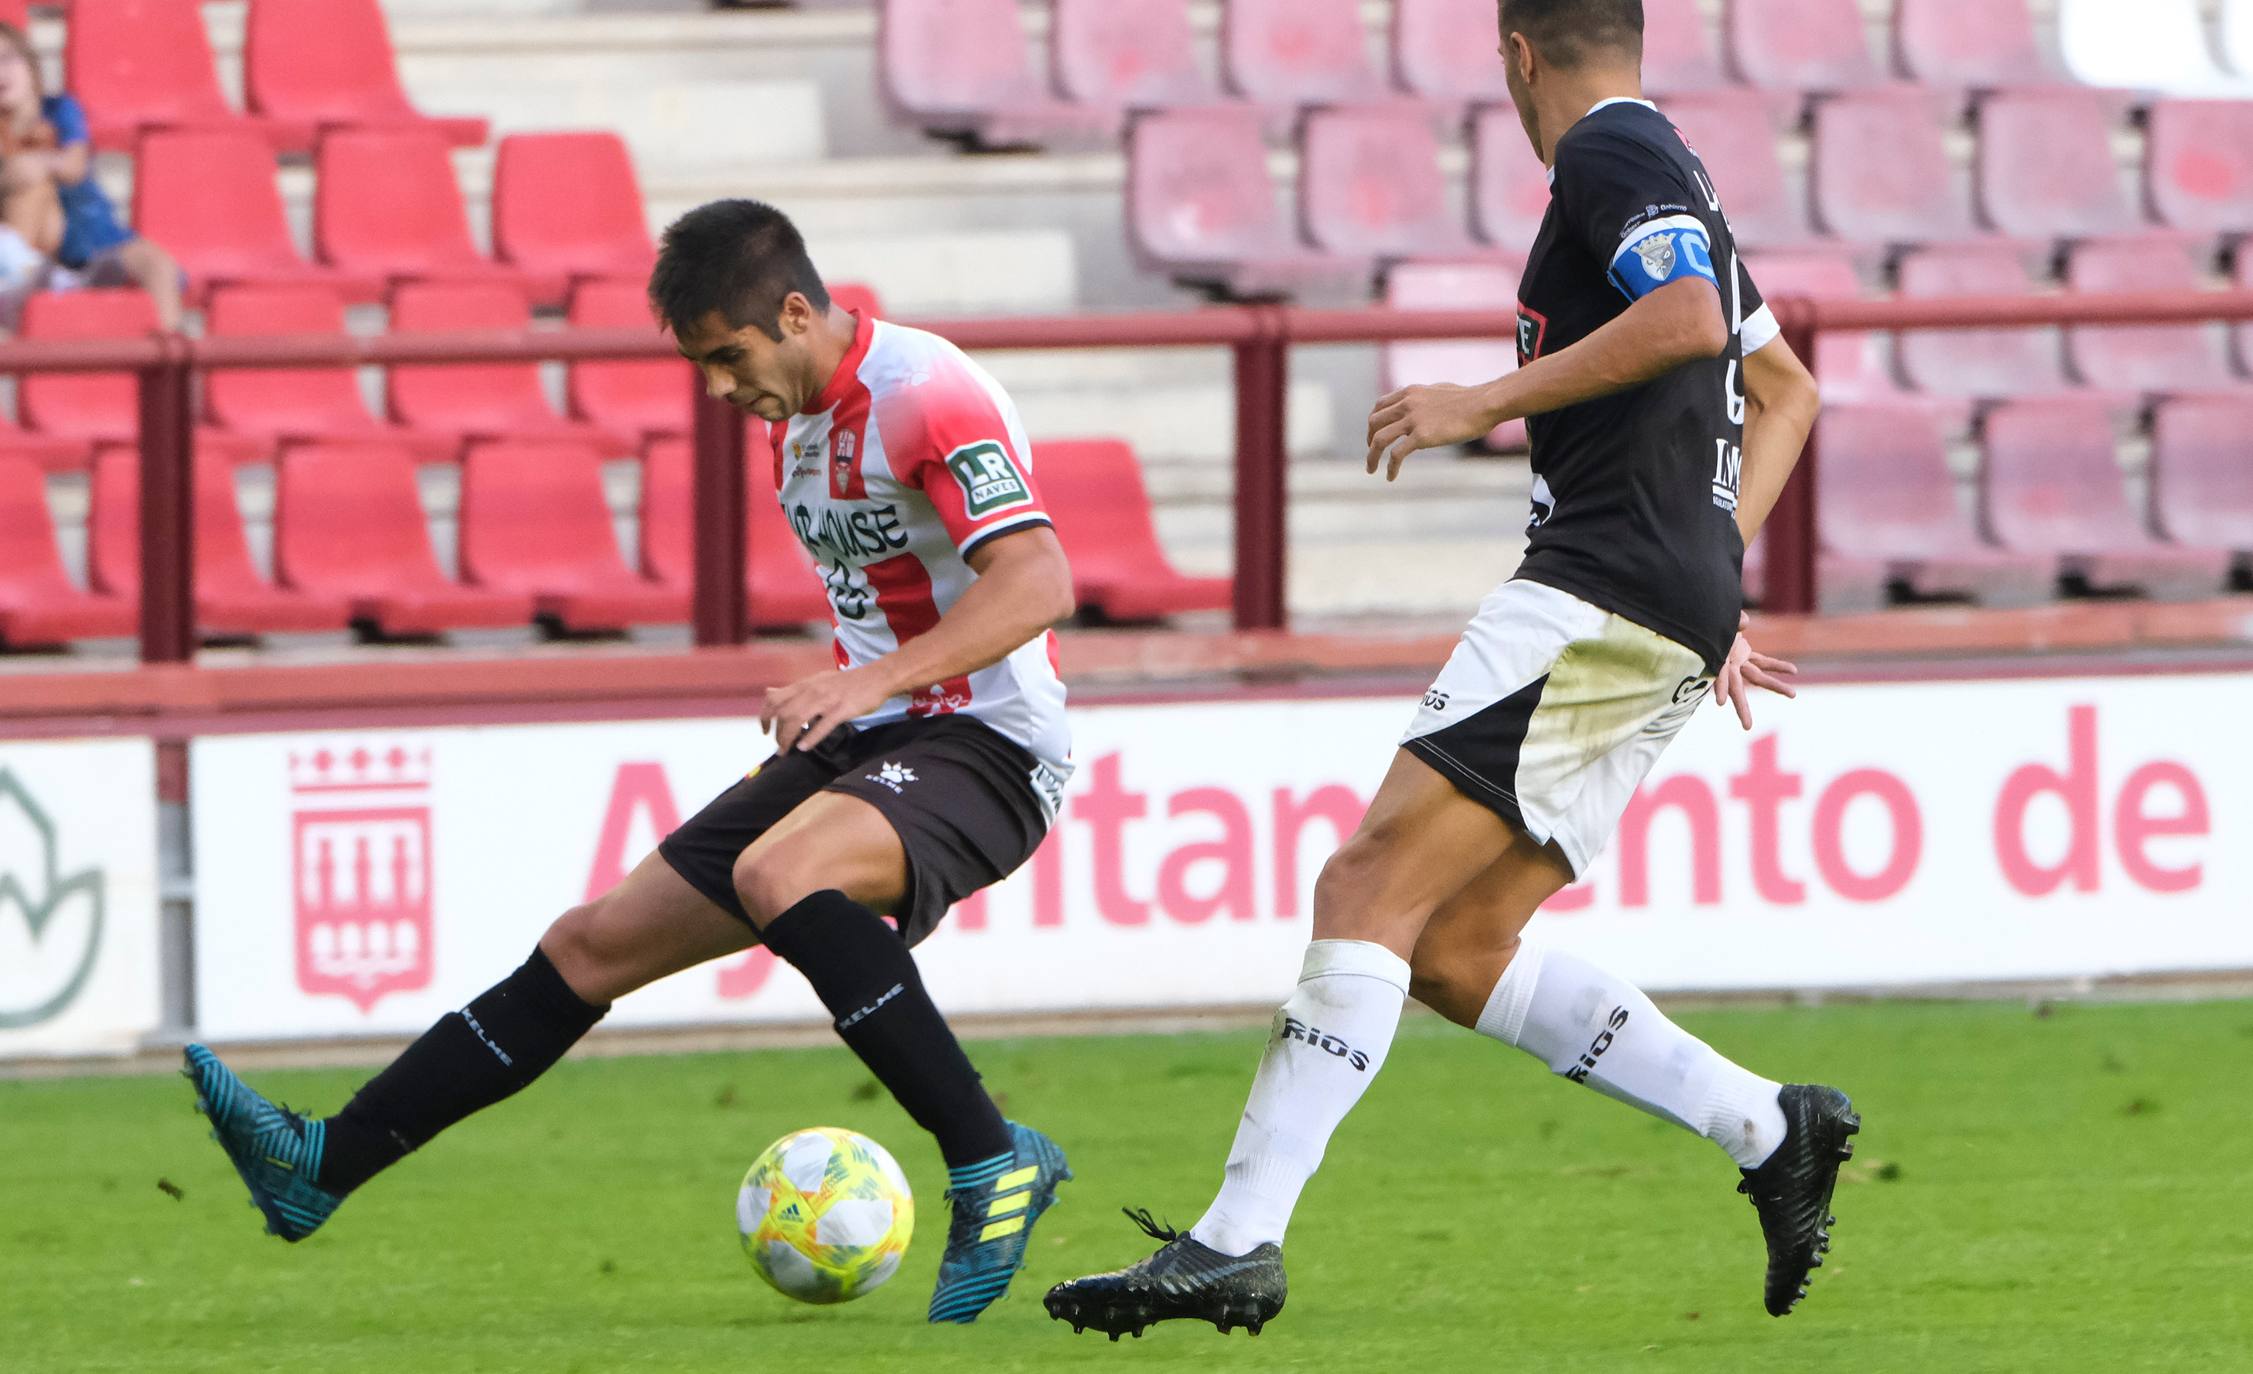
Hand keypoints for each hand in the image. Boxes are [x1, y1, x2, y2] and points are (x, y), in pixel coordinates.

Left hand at [760, 666, 894, 751]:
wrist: (876, 677)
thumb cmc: (846, 683)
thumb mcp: (816, 681)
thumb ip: (793, 690)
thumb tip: (768, 693)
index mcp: (805, 684)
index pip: (774, 699)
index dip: (764, 717)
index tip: (765, 731)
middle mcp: (812, 690)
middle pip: (783, 713)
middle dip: (777, 734)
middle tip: (780, 748)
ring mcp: (827, 700)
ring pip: (798, 719)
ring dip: (788, 738)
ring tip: (787, 751)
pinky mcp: (842, 709)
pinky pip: (822, 725)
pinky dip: (810, 738)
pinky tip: (804, 748)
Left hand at [1364, 383, 1501, 480]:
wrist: (1484, 404)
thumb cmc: (1469, 399)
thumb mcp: (1439, 391)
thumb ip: (1424, 398)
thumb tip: (1420, 404)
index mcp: (1410, 392)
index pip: (1380, 406)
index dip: (1373, 421)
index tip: (1373, 434)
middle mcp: (1407, 404)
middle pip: (1374, 422)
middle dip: (1369, 439)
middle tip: (1372, 453)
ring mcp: (1413, 419)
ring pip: (1379, 439)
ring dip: (1371, 456)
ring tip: (1371, 470)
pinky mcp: (1422, 436)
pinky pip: (1397, 454)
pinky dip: (1390, 467)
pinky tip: (1391, 476)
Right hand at [1712, 612, 1797, 730]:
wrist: (1706, 616)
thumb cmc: (1706, 617)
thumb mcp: (1718, 619)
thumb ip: (1733, 621)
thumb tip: (1744, 622)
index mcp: (1718, 658)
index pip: (1718, 675)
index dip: (1719, 687)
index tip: (1719, 702)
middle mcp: (1728, 664)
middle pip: (1736, 689)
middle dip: (1742, 707)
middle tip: (1747, 727)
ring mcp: (1737, 660)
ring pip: (1758, 676)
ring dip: (1775, 686)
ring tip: (1793, 695)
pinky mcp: (1743, 653)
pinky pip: (1762, 662)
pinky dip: (1776, 666)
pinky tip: (1793, 672)